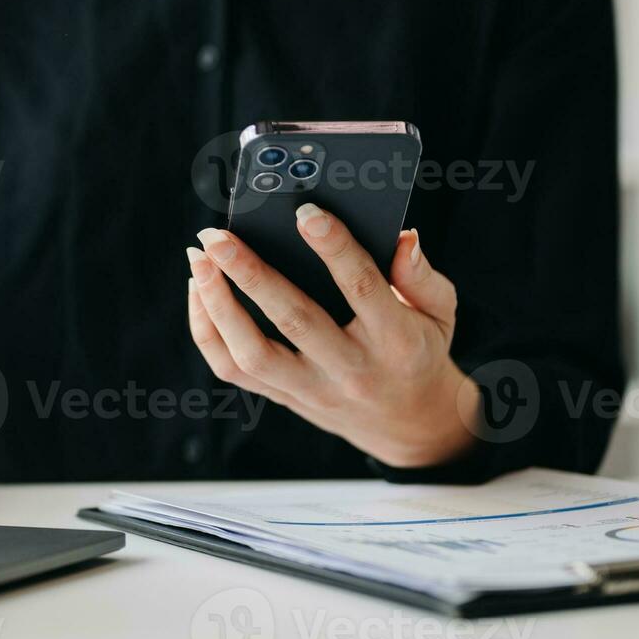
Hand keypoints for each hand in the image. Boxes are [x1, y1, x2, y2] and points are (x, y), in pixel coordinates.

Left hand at [185, 204, 479, 468]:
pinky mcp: (284, 398)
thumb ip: (422, 275)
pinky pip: (233, 370)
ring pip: (252, 353)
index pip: (363, 288)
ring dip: (217, 303)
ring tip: (198, 260)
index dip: (335, 247)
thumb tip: (402, 237)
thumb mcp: (440, 313)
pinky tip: (199, 291)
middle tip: (217, 236)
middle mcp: (350, 369)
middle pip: (293, 320)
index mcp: (396, 341)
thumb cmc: (419, 351)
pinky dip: (208, 331)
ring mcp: (312, 389)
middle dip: (250, 273)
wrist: (409, 426)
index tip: (305, 212)